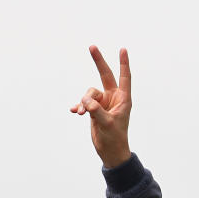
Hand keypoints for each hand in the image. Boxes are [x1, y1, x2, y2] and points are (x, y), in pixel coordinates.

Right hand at [70, 46, 131, 167]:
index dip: (123, 63)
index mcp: (123, 99)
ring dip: (84, 101)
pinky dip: (79, 106)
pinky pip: (83, 102)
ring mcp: (103, 102)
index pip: (124, 77)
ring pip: (89, 92)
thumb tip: (86, 102)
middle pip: (105, 75)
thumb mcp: (107, 124)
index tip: (123, 49)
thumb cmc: (114, 138)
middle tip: (91, 46)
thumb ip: (97, 111)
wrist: (109, 151)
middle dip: (98, 61)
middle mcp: (113, 98)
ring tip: (82, 113)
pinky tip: (74, 111)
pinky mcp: (94, 109)